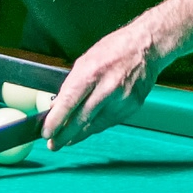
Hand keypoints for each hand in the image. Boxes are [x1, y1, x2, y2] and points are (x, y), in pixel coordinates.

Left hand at [41, 22, 160, 148]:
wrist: (146, 47)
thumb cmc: (114, 49)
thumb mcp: (85, 61)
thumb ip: (72, 85)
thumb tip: (58, 107)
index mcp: (92, 72)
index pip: (69, 102)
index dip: (56, 120)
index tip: (46, 132)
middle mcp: (108, 88)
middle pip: (82, 119)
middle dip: (65, 135)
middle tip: (54, 144)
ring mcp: (122, 100)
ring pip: (96, 125)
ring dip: (80, 134)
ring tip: (68, 140)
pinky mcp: (132, 107)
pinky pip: (109, 122)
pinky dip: (97, 126)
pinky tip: (88, 128)